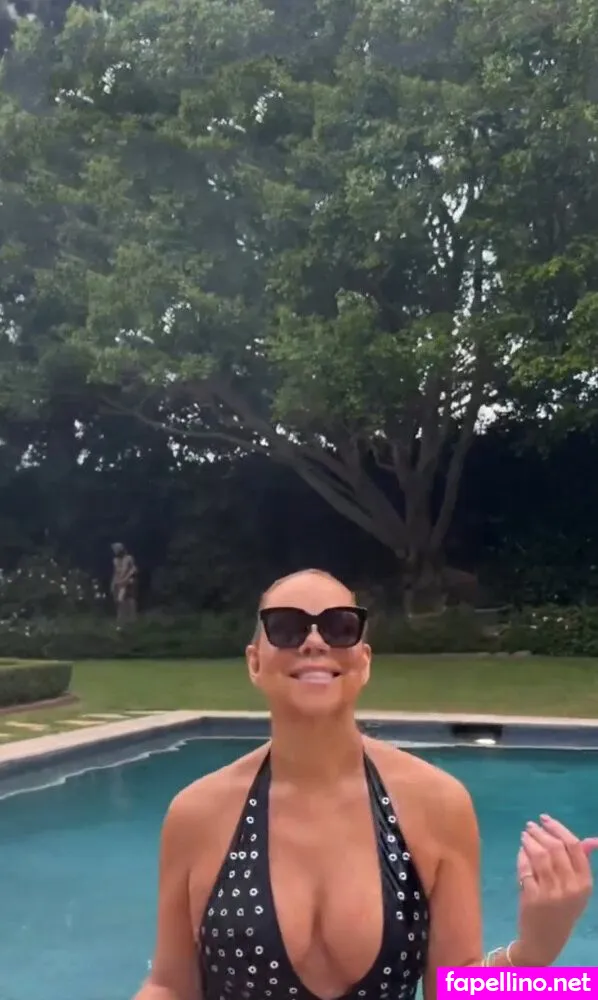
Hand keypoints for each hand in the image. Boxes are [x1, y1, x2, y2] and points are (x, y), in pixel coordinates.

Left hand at [512, 815, 597, 965]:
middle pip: (555, 848)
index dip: (558, 828)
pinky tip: (521, 851)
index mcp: (585, 883)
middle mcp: (570, 887)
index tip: (545, 819)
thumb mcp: (578, 889)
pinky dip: (522, 856)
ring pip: (539, 856)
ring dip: (529, 840)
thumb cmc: (563, 910)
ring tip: (524, 835)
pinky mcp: (532, 897)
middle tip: (530, 826)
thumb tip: (592, 840)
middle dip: (540, 832)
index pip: (574, 847)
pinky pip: (525, 868)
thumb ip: (581, 862)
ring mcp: (551, 893)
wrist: (545, 940)